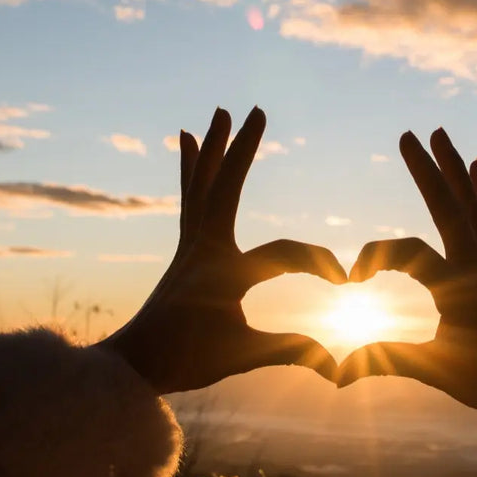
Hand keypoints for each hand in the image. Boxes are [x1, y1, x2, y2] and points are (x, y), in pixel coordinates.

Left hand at [101, 106, 346, 393]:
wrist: (130, 366)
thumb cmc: (185, 362)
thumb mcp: (242, 356)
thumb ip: (291, 352)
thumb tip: (340, 365)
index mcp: (222, 274)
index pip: (283, 254)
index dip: (319, 264)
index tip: (346, 282)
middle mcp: (202, 250)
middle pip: (225, 187)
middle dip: (242, 149)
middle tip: (256, 109)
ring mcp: (190, 246)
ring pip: (202, 185)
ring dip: (214, 148)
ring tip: (218, 113)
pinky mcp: (184, 250)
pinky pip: (190, 198)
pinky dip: (192, 169)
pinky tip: (188, 143)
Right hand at [336, 128, 476, 417]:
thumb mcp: (436, 371)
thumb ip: (387, 362)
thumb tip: (338, 372)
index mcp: (458, 289)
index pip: (409, 253)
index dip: (374, 256)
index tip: (351, 280)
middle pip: (449, 208)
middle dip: (427, 170)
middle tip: (407, 134)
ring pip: (474, 206)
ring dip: (455, 168)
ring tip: (442, 134)